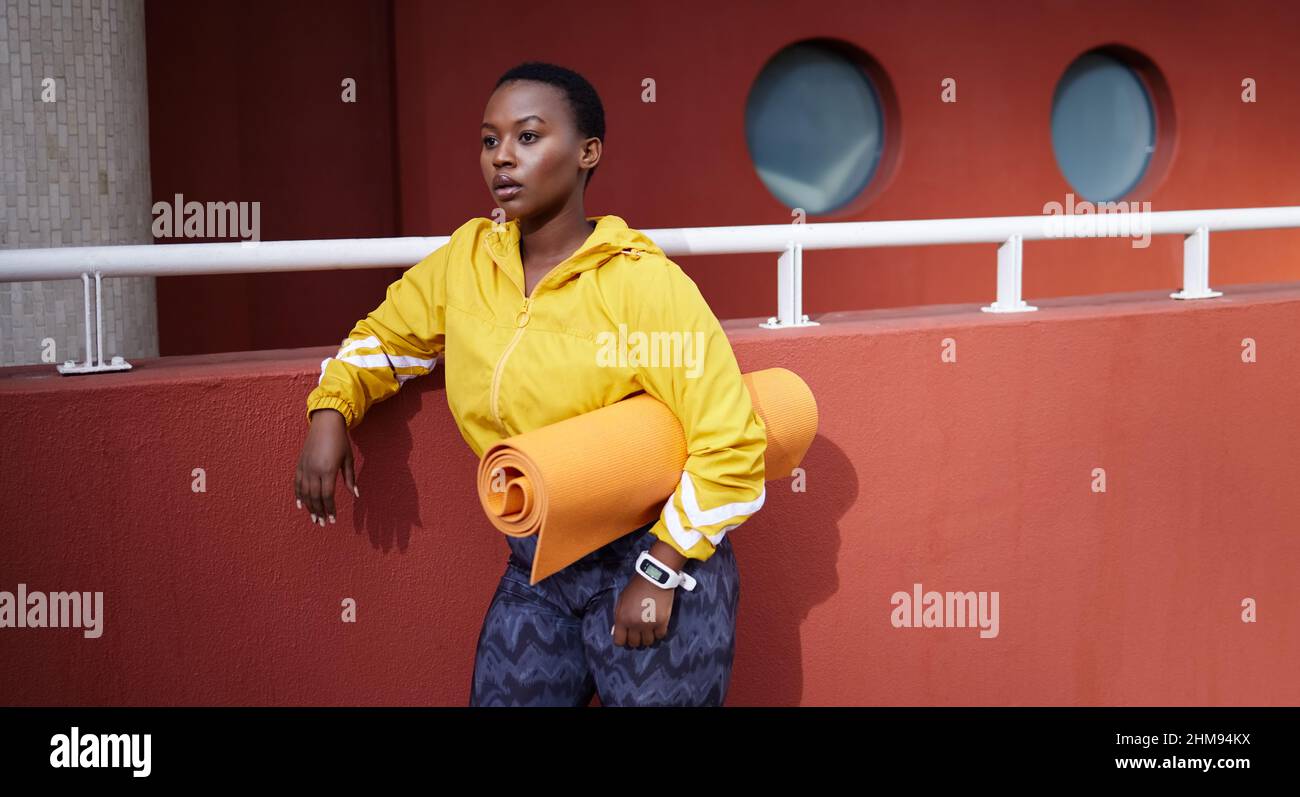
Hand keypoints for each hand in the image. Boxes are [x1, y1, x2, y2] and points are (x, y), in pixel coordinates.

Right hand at [295, 408, 357, 526]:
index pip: (327, 496)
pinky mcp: (300, 464)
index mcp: (328, 470)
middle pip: (315, 497)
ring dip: (309, 507)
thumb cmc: (340, 441)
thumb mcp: (348, 459)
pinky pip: (297, 483)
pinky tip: (301, 505)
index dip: (329, 509)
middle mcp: (314, 470)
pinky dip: (299, 495)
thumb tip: (356, 495)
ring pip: (305, 492)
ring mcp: (305, 467)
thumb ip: (350, 478)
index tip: (332, 519)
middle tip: (322, 523)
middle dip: (319, 512)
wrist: (325, 423)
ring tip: (314, 518)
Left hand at [611, 573, 674, 648]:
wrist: (654, 577)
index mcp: (622, 619)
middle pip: (634, 643)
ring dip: (648, 637)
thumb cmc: (636, 587)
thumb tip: (616, 631)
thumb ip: (618, 616)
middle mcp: (634, 624)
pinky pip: (660, 636)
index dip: (622, 640)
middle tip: (639, 632)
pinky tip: (657, 626)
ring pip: (648, 642)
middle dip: (636, 639)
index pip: (619, 641)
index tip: (626, 637)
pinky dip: (659, 633)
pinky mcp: (662, 622)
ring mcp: (649, 625)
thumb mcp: (621, 600)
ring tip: (649, 629)